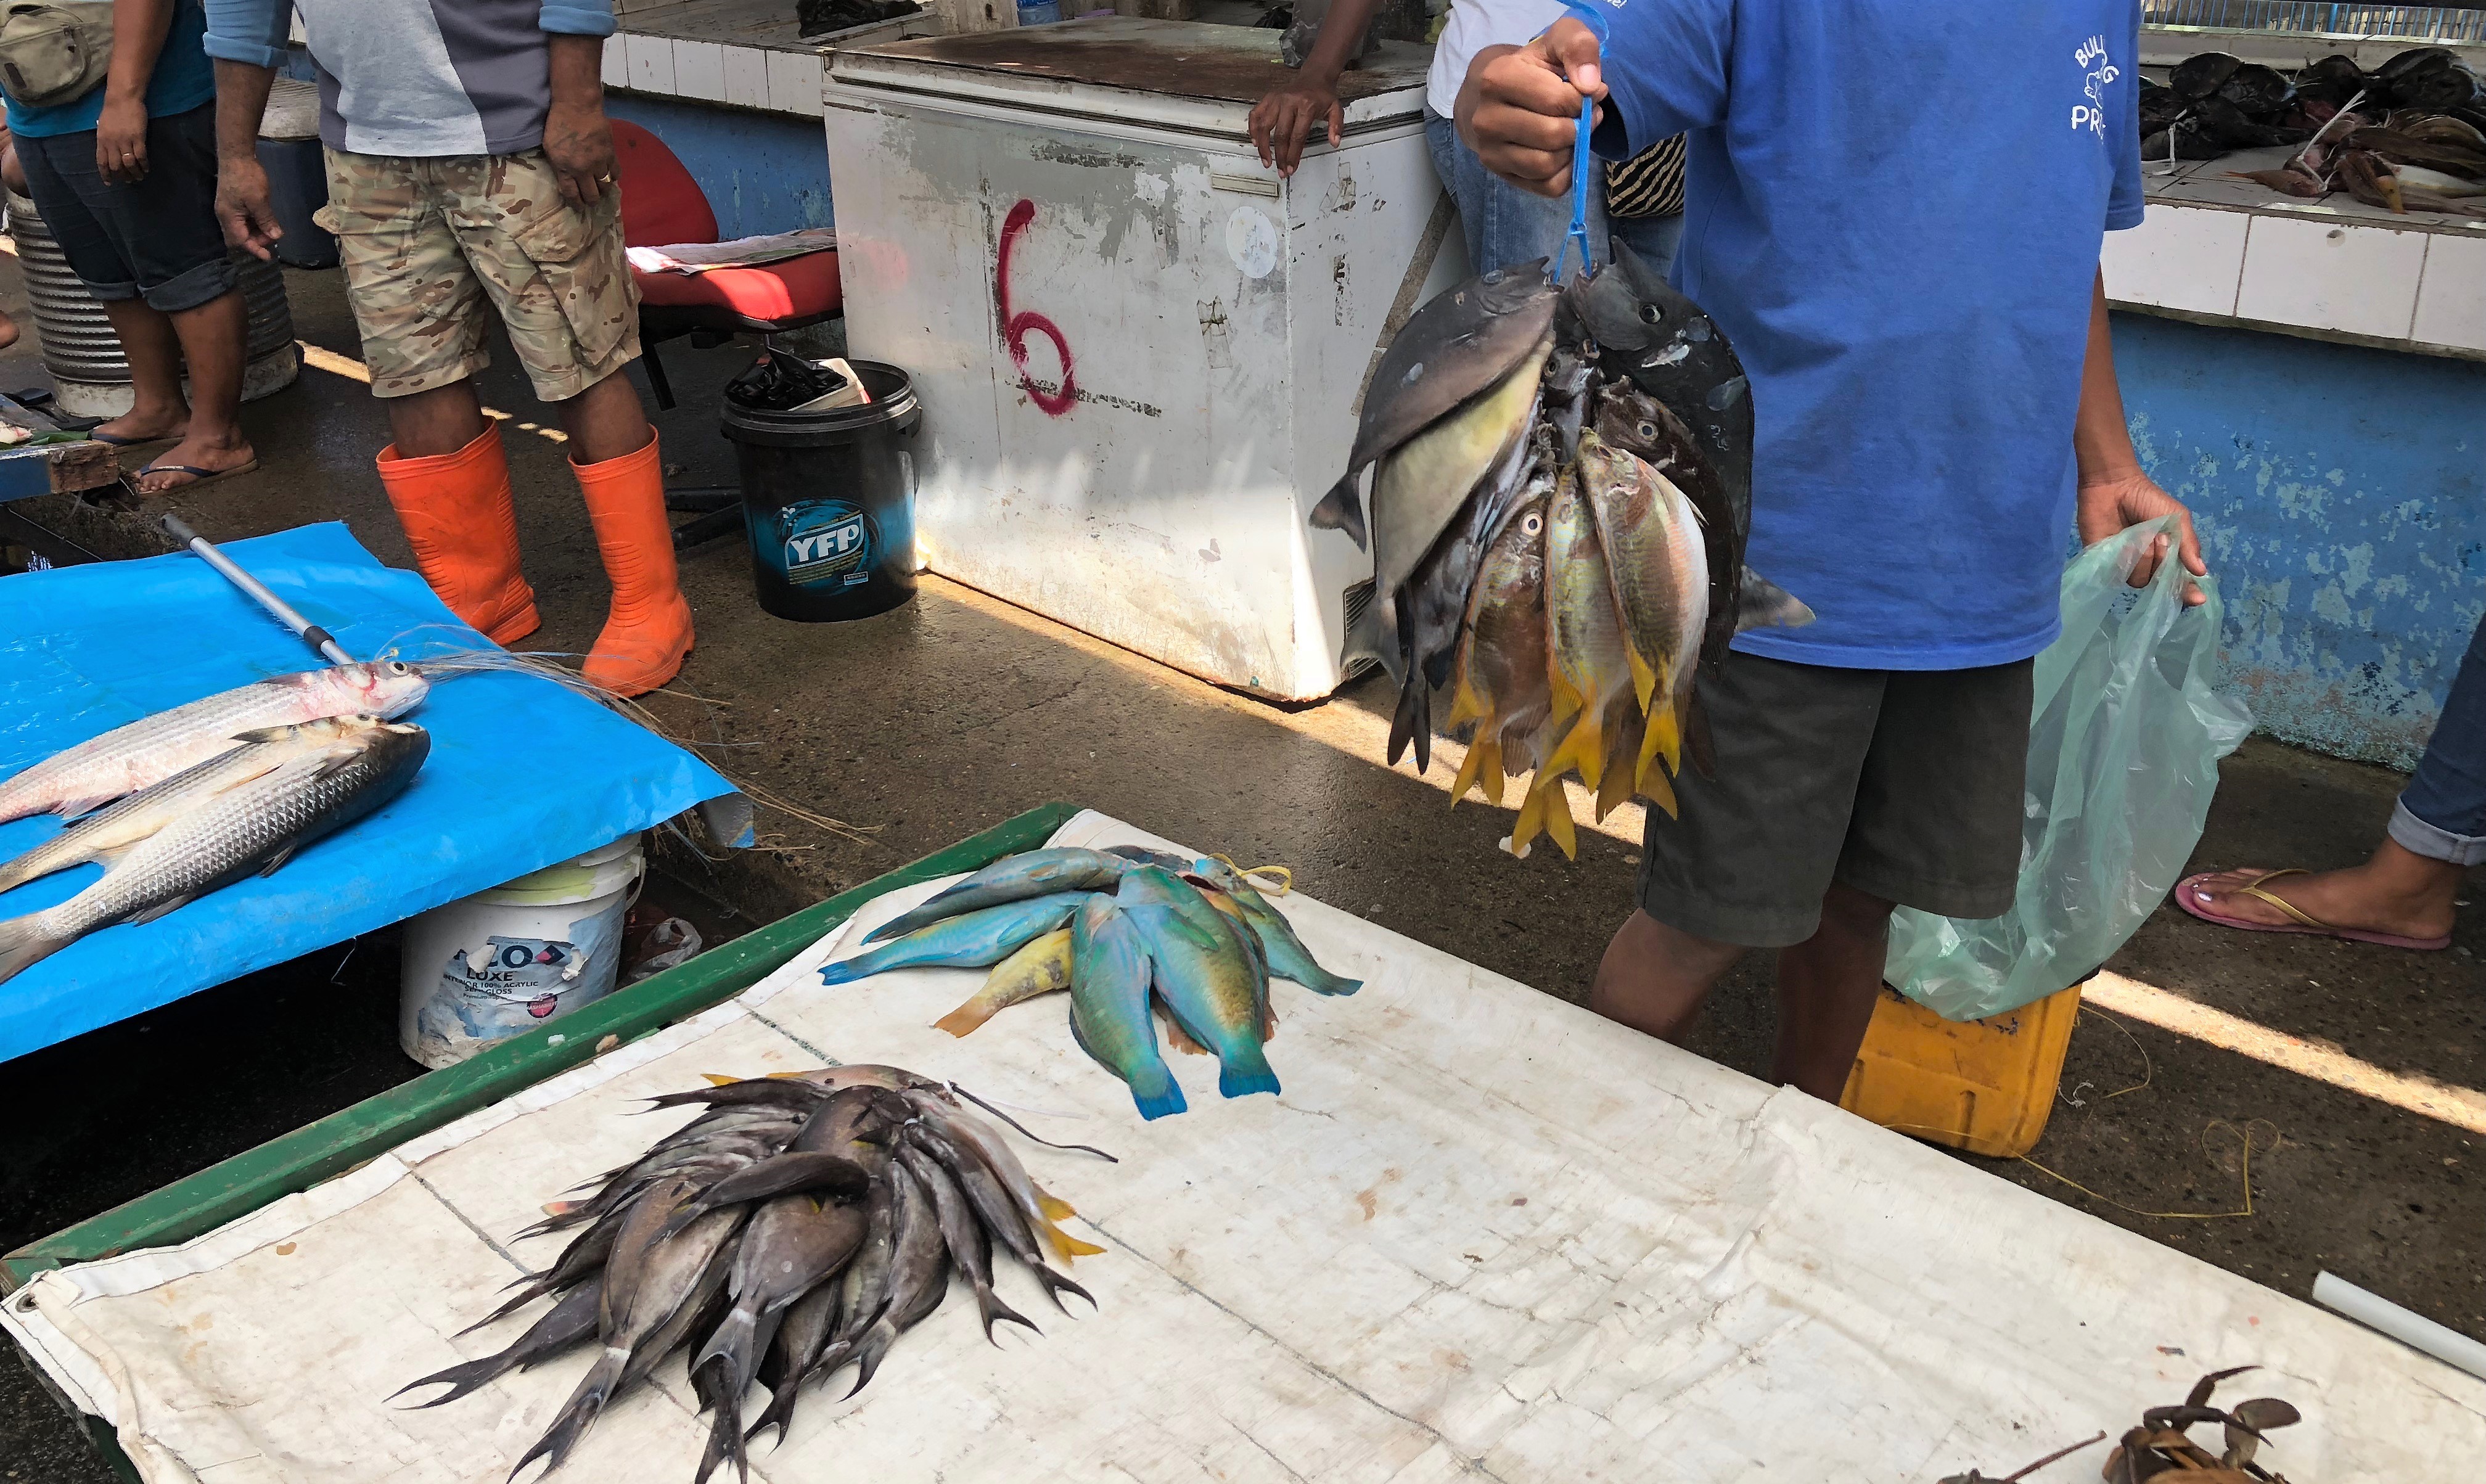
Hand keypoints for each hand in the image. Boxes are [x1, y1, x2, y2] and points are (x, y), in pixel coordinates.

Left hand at [96, 95, 147, 183]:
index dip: (105, 174)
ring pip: (129, 163)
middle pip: (116, 166)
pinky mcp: (138, 138)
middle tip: (128, 180)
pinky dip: (144, 164)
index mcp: (101, 140)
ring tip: (139, 177)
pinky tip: (146, 168)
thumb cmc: (112, 110)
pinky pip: (141, 156)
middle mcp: (112, 143)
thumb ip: (105, 140)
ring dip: (134, 173)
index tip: (109, 182)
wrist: (123, 98)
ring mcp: (125, 141)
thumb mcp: (103, 126)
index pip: (102, 162)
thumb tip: (109, 151)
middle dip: (122, 176)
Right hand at [215, 155, 283, 259]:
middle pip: (240, 237)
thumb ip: (266, 220)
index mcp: (228, 217)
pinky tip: (266, 220)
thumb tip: (275, 237)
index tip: (268, 257)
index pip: (240, 241)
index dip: (255, 250)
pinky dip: (255, 222)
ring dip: (257, 231)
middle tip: (273, 237)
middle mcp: (225, 215)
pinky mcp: (234, 202)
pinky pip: (244, 218)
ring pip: (243, 228)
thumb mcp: (259, 201)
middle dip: (256, 240)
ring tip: (272, 229)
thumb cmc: (246, 177)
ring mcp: (229, 208)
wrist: (236, 154)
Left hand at [543, 100, 614, 207]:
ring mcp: (599, 162)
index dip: (576, 203)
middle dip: (591, 201)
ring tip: (601, 189)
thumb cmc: (558, 125)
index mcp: (564, 168)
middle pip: (591, 195)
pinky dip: (613, 177)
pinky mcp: (611, 154)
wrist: (577, 107)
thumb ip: (558, 166)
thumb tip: (566, 180)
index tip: (579, 207)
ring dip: (603, 190)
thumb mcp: (549, 148)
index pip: (572, 194)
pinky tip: (609, 176)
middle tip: (591, 201)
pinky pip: (615, 173)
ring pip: (605, 186)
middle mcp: (583, 169)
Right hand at [1249, 74, 1342, 177]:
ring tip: (1266, 161)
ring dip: (1264, 147)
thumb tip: (1334, 142)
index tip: (1291, 168)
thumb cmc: (1322, 95)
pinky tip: (1255, 142)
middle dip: (1280, 156)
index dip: (1293, 155)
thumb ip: (1336, 126)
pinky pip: (1255, 115)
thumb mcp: (1336, 109)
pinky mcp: (1268, 98)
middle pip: (1280, 135)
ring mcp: (1276, 99)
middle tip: (1281, 170)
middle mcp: (1289, 101)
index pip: (1297, 136)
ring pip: (1264, 126)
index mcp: (1306, 105)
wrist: (1314, 77)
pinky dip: (1253, 129)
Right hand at [1455, 20, 1604, 197]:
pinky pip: (1549, 187)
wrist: (1499, 94)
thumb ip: (1578, 47)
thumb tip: (1591, 86)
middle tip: (1582, 114)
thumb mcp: (1557, 42)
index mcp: (1496, 79)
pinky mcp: (1503, 176)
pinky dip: (1565, 171)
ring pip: (1547, 165)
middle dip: (1580, 125)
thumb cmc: (1534, 67)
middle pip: (1553, 135)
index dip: (1583, 98)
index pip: (1557, 101)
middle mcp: (1485, 119)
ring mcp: (1490, 152)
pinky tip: (1562, 151)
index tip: (1585, 91)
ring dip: (1571, 150)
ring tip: (1571, 131)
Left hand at [2077, 468, 2207, 605]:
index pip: (2179, 582)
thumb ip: (2189, 544)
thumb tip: (2201, 572)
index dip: (2188, 592)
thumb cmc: (2148, 500)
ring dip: (2142, 557)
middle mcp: (2147, 566)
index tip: (2198, 598)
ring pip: (2139, 579)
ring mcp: (2126, 567)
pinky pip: (2118, 575)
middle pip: (2159, 583)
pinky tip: (2123, 542)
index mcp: (2167, 557)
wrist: (2114, 487)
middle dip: (2162, 561)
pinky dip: (2124, 558)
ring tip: (2138, 535)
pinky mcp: (2104, 564)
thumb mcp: (2177, 518)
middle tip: (2159, 538)